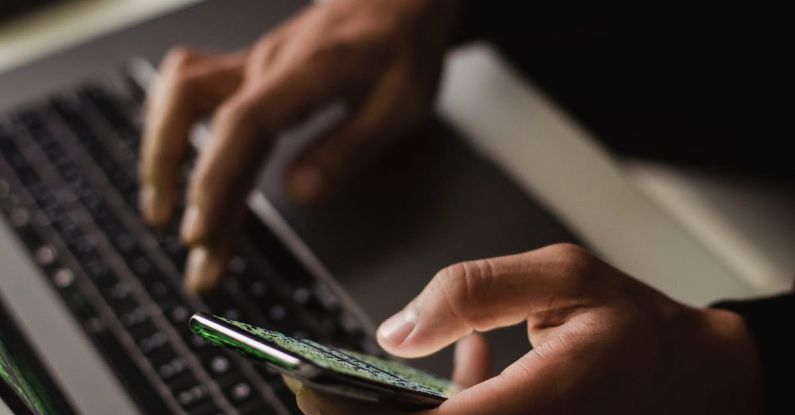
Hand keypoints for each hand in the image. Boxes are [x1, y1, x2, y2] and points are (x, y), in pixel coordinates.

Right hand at [139, 0, 461, 292]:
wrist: (396, 0)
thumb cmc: (403, 47)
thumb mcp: (400, 104)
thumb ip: (349, 148)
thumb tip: (299, 193)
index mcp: (308, 71)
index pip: (242, 124)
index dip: (214, 179)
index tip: (201, 230)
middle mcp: (267, 63)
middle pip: (198, 114)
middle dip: (178, 183)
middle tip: (189, 245)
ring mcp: (252, 64)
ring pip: (180, 96)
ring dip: (161, 152)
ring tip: (161, 210)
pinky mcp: (248, 71)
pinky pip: (190, 90)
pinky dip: (173, 130)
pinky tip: (174, 165)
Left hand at [286, 244, 763, 413]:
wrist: (695, 379)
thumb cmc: (639, 328)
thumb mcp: (563, 277)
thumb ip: (474, 292)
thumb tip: (397, 330)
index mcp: (542, 401)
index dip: (361, 413)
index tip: (314, 390)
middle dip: (370, 412)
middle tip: (325, 387)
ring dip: (405, 409)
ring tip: (371, 383)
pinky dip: (444, 408)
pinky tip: (452, 374)